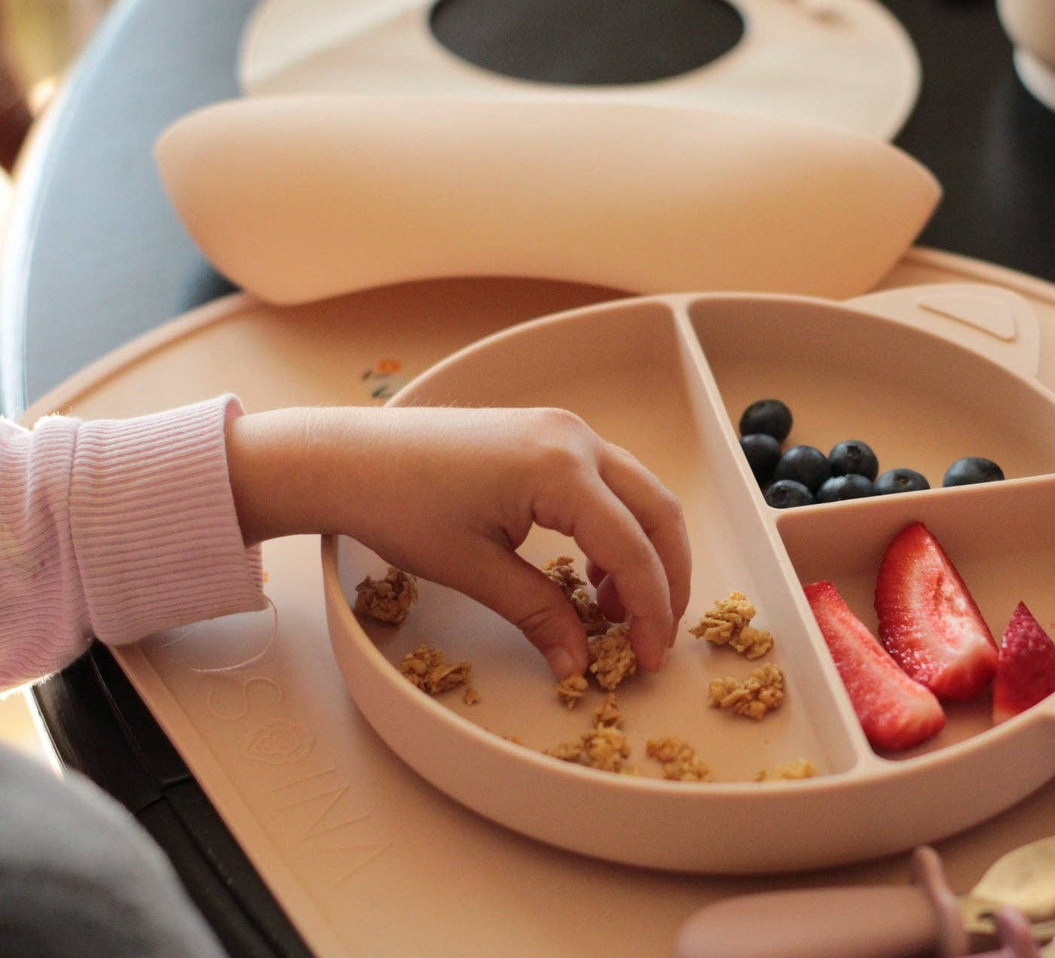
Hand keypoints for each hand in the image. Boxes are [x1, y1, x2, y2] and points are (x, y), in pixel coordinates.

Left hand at [226, 406, 689, 678]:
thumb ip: (538, 614)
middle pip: (658, 512)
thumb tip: (578, 662)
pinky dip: (615, 529)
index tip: (648, 656)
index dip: (649, 609)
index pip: (632, 547)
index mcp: (560, 470)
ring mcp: (565, 432)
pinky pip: (608, 484)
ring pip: (639, 495)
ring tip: (614, 611)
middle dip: (668, 578)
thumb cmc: (399, 504)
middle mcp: (575, 440)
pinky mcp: (548, 436)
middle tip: (656, 634)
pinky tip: (590, 572)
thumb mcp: (473, 570)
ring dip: (643, 552)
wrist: (346, 457)